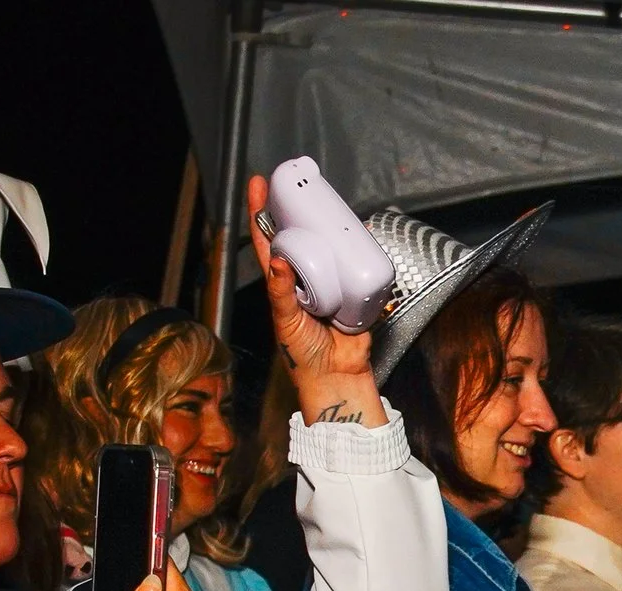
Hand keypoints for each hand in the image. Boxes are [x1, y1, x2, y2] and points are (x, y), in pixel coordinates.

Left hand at [246, 174, 387, 429]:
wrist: (337, 377)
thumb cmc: (303, 354)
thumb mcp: (286, 321)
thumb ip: (281, 292)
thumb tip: (276, 259)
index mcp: (281, 282)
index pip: (266, 240)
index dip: (260, 212)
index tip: (259, 184)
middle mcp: (304, 277)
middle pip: (300, 235)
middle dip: (299, 209)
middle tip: (302, 185)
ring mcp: (330, 282)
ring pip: (328, 246)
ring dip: (330, 227)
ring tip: (332, 206)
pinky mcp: (353, 291)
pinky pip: (356, 266)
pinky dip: (360, 251)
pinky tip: (362, 235)